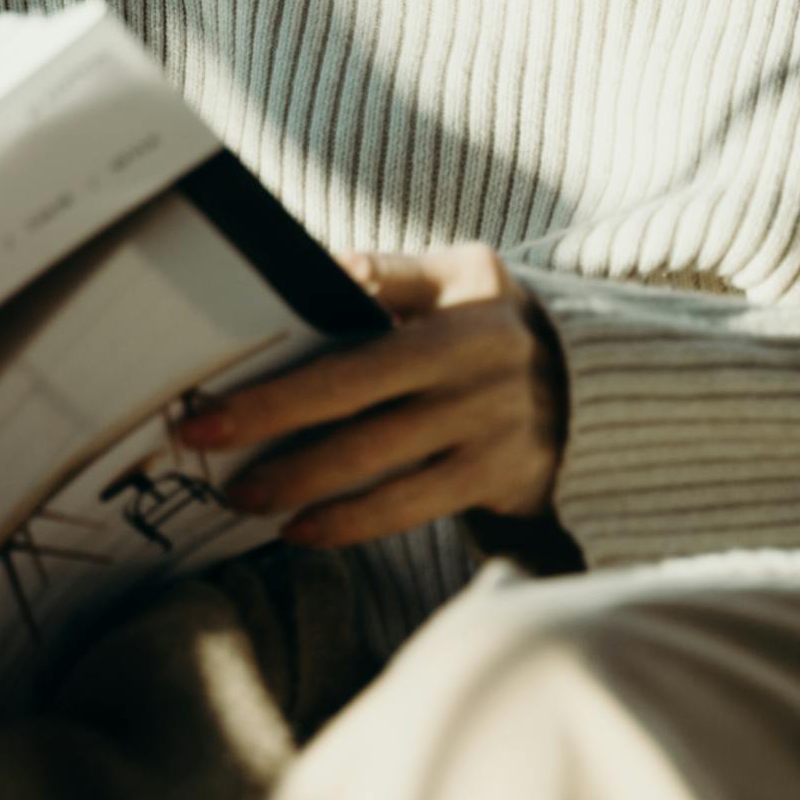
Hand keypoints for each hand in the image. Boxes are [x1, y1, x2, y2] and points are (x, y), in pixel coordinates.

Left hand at [172, 243, 568, 548]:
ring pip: (378, 463)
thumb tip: (311, 270)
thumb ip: (388, 275)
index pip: (359, 333)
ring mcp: (491, 425)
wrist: (598, 381)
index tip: (214, 395)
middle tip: (201, 441)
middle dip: (270, 424)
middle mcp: (479, 363)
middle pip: (356, 401)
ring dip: (301, 483)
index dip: (285, 375)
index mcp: (461, 304)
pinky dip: (351, 522)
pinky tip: (301, 529)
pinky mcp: (497, 477)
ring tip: (241, 496)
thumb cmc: (492, 321)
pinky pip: (411, 506)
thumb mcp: (459, 275)